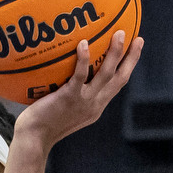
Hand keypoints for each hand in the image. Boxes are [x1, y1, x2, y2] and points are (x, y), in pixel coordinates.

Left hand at [12, 30, 142, 151]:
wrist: (35, 138)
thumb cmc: (44, 122)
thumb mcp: (66, 109)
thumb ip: (74, 93)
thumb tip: (70, 70)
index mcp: (96, 106)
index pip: (118, 84)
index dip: (129, 67)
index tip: (136, 49)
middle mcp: (95, 104)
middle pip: (120, 78)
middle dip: (132, 58)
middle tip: (138, 38)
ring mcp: (84, 101)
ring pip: (106, 74)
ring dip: (116, 53)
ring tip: (119, 34)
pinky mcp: (69, 97)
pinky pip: (80, 75)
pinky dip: (83, 59)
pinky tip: (83, 44)